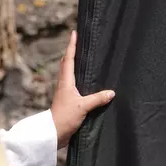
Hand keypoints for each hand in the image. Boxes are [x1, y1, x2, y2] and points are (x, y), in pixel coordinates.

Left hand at [50, 31, 114, 148]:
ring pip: (68, 72)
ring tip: (81, 55)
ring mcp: (65, 91)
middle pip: (67, 63)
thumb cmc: (64, 117)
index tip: (74, 33)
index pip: (69, 59)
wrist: (53, 133)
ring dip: (73, 62)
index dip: (72, 46)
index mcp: (66, 81)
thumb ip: (97, 99)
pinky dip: (77, 75)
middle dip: (72, 51)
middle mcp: (64, 83)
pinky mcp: (67, 99)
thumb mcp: (82, 107)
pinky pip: (72, 82)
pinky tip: (84, 80)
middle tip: (78, 40)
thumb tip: (112, 92)